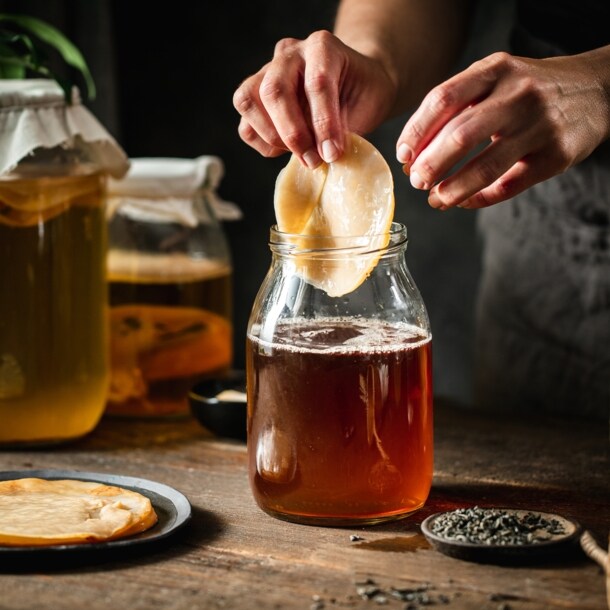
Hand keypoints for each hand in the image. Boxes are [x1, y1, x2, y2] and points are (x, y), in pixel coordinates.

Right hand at [233, 30, 396, 167]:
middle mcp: (289, 54)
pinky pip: (246, 126)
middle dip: (292, 133)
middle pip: (274, 90)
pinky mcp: (254, 98)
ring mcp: (266, 73)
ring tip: (301, 154)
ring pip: (247, 101)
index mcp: (322, 46)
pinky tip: (288, 150)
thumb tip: (324, 154)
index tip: (332, 154)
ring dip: (272, 137)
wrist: (355, 86)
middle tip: (313, 160)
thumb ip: (346, 126)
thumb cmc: (362, 95)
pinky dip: (263, 144)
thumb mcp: (368, 105)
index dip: (324, 124)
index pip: (316, 83)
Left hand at [396, 49, 609, 208]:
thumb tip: (412, 152)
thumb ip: (456, 106)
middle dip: (430, 165)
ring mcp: (540, 126)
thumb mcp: (494, 79)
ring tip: (435, 200)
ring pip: (485, 166)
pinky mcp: (556, 155)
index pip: (442, 100)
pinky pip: (509, 185)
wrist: (596, 89)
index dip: (416, 132)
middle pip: (460, 135)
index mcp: (494, 70)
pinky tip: (463, 202)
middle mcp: (518, 94)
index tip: (403, 156)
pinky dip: (480, 198)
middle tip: (416, 182)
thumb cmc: (527, 90)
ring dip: (452, 190)